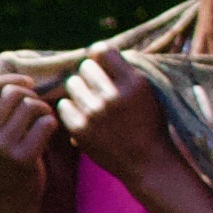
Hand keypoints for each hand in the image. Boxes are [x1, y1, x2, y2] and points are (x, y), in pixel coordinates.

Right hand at [0, 74, 63, 193]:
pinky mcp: (23, 157)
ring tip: (41, 124)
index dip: (13, 79)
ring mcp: (0, 147)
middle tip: (37, 111)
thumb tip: (10, 66)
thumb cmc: (1, 158)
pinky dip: (52, 124)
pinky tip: (46, 136)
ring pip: (32, 106)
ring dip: (44, 111)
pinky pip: (46, 122)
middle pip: (14, 93)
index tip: (28, 84)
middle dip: (32, 97)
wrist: (9, 200)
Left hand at [57, 48, 182, 184]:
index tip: (103, 65)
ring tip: (93, 103)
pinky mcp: (80, 129)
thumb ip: (124, 71)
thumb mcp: (147, 91)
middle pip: (85, 67)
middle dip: (91, 76)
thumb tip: (94, 50)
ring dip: (80, 91)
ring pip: (72, 84)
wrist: (147, 162)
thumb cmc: (148, 123)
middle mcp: (113, 95)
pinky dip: (72, 109)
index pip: (101, 50)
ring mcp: (95, 113)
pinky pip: (64, 105)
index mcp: (133, 82)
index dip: (100, 56)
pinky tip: (85, 116)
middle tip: (99, 88)